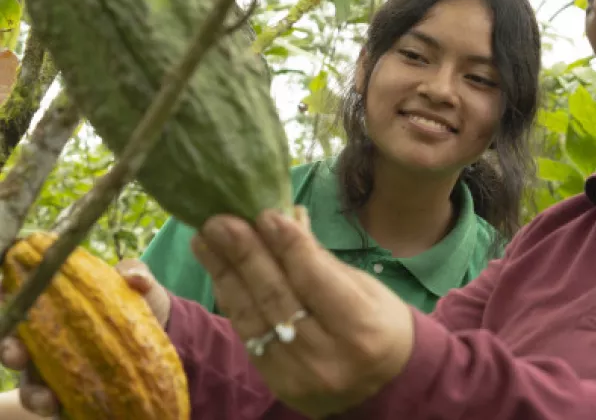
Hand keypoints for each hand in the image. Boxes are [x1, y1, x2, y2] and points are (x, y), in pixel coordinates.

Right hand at [0, 259, 170, 417]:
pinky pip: (56, 407)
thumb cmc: (138, 305)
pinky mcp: (72, 395)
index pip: (20, 300)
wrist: (162, 339)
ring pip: (30, 384)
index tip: (5, 294)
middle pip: (14, 346)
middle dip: (9, 350)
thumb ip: (135, 273)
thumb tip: (135, 278)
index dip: (7, 296)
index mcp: (55, 307)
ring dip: (33, 392)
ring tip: (48, 399)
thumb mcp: (139, 286)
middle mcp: (47, 340)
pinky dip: (56, 409)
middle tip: (17, 355)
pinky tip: (64, 411)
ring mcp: (57, 370)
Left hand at [190, 207, 414, 418]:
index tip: (264, 213)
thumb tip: (284, 218)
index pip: (314, 279)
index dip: (286, 244)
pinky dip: (231, 299)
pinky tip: (219, 271)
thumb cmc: (380, 325)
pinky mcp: (278, 384)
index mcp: (361, 328)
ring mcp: (298, 376)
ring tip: (205, 239)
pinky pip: (247, 335)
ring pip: (253, 317)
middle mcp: (328, 357)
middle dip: (245, 254)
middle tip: (220, 220)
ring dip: (225, 273)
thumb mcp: (364, 287)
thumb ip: (320, 259)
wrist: (385, 386)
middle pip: (277, 298)